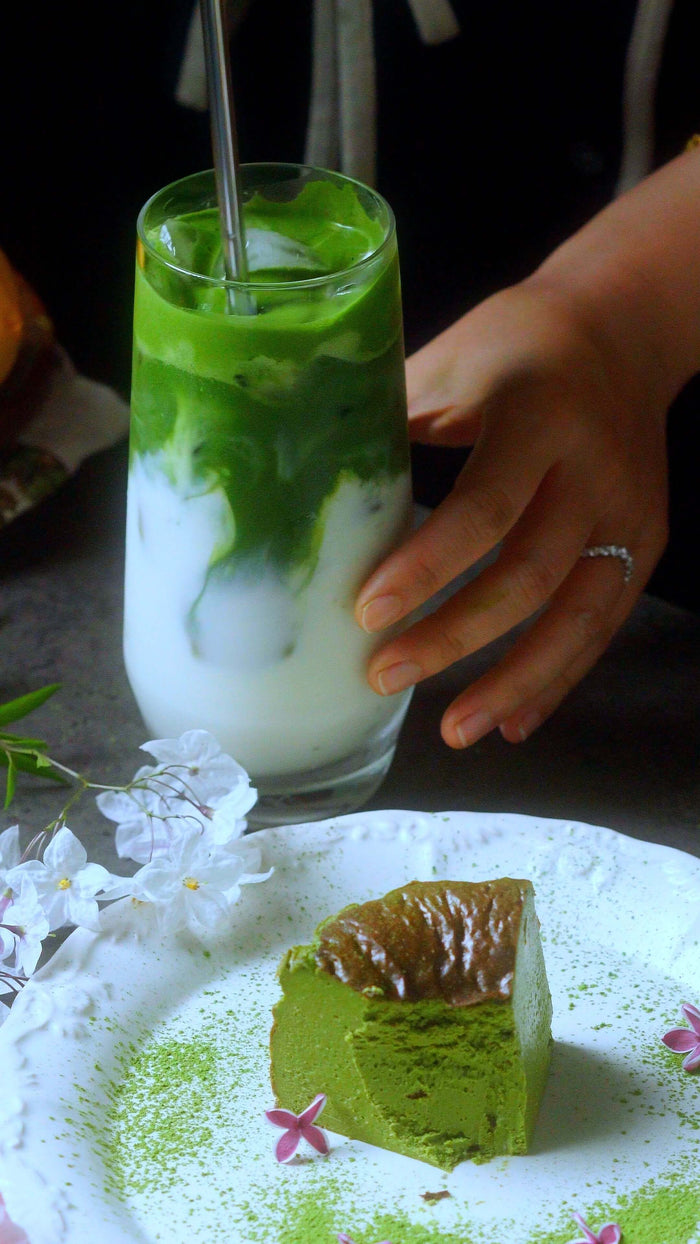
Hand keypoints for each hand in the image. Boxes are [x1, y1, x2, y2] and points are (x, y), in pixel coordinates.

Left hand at [355, 277, 669, 746]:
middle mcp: (594, 470)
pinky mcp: (646, 541)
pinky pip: (602, 624)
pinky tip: (513, 720)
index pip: (485, 507)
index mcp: (539, 415)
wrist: (623, 328)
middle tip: (384, 676)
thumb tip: (302, 489)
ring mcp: (630, 511)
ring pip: (578, 617)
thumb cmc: (515, 342)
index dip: (425, 567)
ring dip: (514, 682)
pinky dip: (557, 678)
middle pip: (530, 576)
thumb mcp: (449, 362)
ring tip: (455, 731)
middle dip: (455, 637)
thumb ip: (391, 423)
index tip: (366, 613)